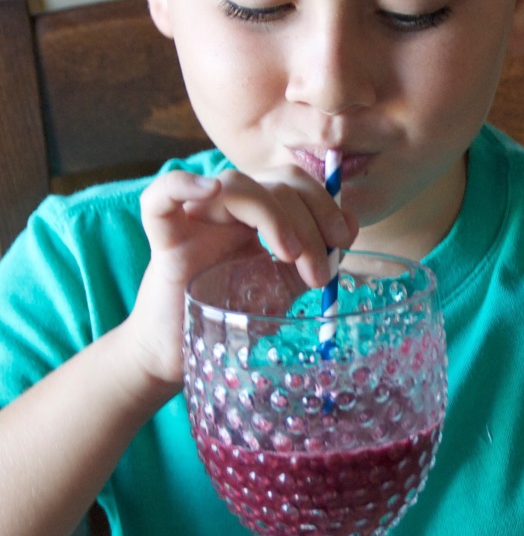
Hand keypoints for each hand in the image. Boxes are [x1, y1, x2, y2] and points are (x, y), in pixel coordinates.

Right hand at [127, 166, 357, 386]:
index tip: (342, 242)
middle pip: (274, 183)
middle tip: (319, 270)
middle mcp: (229, 209)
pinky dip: (183, 184)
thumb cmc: (232, 316)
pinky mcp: (164, 238)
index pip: (296, 185)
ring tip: (289, 257)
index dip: (324, 204)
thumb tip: (351, 222)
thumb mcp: (285, 285)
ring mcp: (196, 219)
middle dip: (309, 220)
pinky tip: (209, 190)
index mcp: (259, 215)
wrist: (183, 352)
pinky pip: (161, 196)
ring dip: (273, 216)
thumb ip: (316, 255)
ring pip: (236, 185)